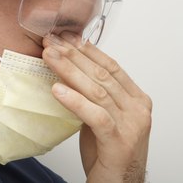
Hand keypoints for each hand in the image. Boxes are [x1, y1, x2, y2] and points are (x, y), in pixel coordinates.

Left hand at [42, 32, 151, 182]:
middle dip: (73, 55)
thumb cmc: (107, 150)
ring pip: (97, 90)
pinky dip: (75, 100)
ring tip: (49, 57)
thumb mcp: (100, 115)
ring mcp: (131, 124)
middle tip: (52, 42)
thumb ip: (91, 95)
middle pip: (101, 74)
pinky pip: (95, 115)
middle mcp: (137, 108)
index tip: (66, 37)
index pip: (110, 66)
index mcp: (135, 99)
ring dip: (69, 71)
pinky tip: (57, 89)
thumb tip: (67, 70)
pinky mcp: (119, 141)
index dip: (87, 49)